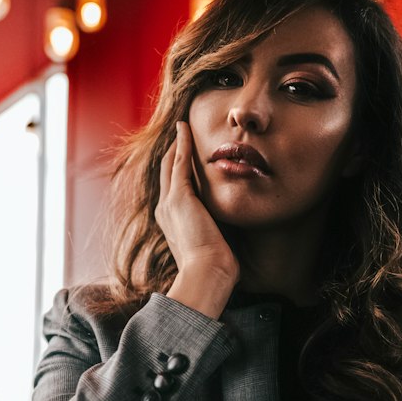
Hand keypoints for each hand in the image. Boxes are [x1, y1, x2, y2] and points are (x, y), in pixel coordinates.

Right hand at [157, 122, 238, 313]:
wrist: (207, 273)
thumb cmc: (215, 268)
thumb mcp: (216, 246)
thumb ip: (220, 233)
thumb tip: (236, 233)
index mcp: (173, 222)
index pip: (174, 190)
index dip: (177, 172)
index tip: (184, 158)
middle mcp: (166, 210)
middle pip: (167, 173)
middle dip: (173, 152)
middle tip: (179, 134)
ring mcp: (170, 202)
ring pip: (170, 164)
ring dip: (176, 143)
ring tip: (182, 126)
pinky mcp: (179, 196)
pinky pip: (179, 161)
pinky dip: (181, 143)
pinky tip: (184, 127)